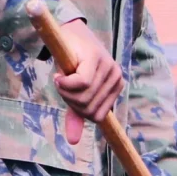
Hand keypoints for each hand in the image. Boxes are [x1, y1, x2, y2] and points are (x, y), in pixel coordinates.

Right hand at [52, 18, 123, 144]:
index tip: (69, 96)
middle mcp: (117, 78)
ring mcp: (109, 67)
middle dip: (70, 101)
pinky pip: (80, 84)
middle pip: (89, 108)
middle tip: (63, 85)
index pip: (97, 116)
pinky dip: (65, 83)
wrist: (67, 34)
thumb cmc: (72, 64)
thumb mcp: (75, 92)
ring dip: (65, 92)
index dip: (79, 111)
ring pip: (84, 97)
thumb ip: (77, 114)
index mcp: (116, 88)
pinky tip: (60, 75)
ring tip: (62, 78)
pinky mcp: (96, 58)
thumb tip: (74, 142)